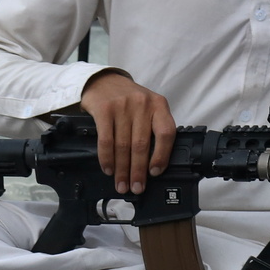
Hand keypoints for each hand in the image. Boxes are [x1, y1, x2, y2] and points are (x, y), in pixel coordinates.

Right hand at [79, 70, 175, 194]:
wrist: (103, 81)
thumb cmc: (127, 99)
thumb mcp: (147, 107)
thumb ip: (152, 127)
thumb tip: (152, 163)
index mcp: (158, 104)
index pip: (166, 133)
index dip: (161, 156)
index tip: (155, 173)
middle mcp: (142, 104)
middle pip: (141, 145)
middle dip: (138, 171)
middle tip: (136, 188)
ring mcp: (122, 106)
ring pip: (123, 146)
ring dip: (122, 170)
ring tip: (121, 184)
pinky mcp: (104, 110)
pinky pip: (106, 141)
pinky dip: (107, 159)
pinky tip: (108, 169)